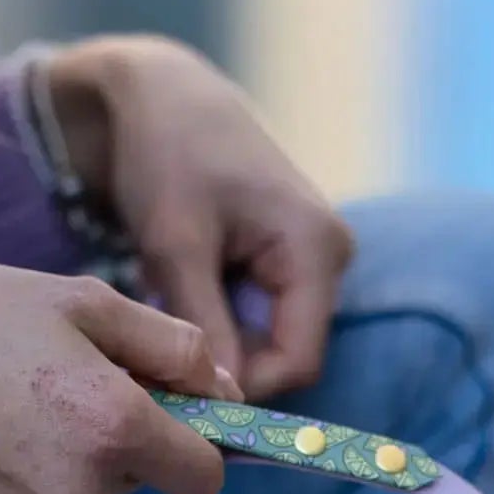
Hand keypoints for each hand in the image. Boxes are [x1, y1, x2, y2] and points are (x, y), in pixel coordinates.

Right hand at [0, 260, 232, 493]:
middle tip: (67, 379)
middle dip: (123, 435)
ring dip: (70, 451)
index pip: (204, 477)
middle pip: (139, 476)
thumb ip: (173, 347)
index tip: (174, 414)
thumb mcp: (86, 301)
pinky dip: (20, 472)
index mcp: (116, 428)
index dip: (197, 444)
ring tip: (15, 397)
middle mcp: (80, 485)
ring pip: (84, 489)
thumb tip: (223, 389)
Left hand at [46, 36, 354, 401]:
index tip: (182, 393)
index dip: (246, 388)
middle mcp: (332, 258)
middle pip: (289, 353)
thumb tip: (221, 399)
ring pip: (273, 338)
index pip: (299, 360)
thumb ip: (204, 323)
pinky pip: (264, 315)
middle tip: (161, 364)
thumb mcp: (176, 243)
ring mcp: (316, 259)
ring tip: (164, 319)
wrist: (164, 94)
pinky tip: (182, 297)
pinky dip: (222, 319)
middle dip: (230, 365)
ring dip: (221, 341)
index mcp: (318, 249)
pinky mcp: (292, 259)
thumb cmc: (167, 153)